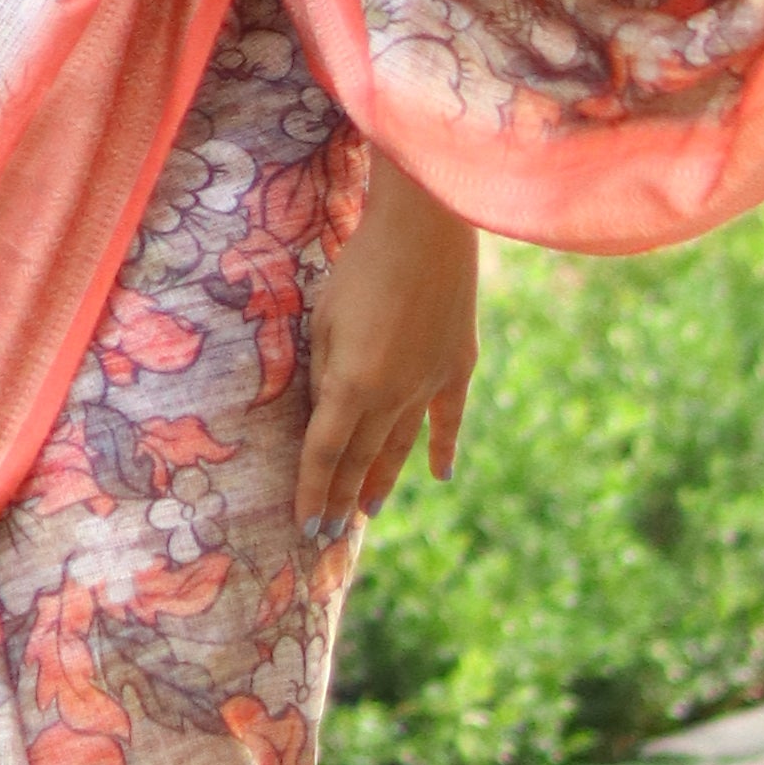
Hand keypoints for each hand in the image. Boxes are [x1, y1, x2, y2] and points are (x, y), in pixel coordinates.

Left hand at [297, 155, 480, 536]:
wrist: (426, 229)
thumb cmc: (360, 266)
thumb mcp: (324, 320)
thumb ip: (323, 373)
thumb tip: (324, 414)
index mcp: (351, 386)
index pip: (325, 454)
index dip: (312, 492)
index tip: (305, 528)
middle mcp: (393, 396)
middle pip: (361, 458)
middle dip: (341, 498)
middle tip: (328, 535)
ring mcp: (430, 383)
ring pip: (402, 446)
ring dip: (383, 481)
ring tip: (368, 513)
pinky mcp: (458, 365)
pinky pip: (448, 418)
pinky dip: (442, 447)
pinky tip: (441, 475)